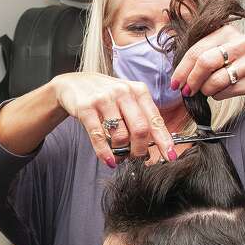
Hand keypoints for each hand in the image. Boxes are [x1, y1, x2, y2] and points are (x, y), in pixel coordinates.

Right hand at [51, 73, 175, 165]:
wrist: (73, 84)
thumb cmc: (106, 96)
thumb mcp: (127, 99)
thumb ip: (141, 116)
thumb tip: (156, 144)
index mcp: (138, 91)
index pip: (156, 119)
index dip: (164, 140)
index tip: (170, 156)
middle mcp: (123, 92)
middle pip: (140, 129)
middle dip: (140, 150)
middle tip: (137, 158)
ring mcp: (104, 99)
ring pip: (120, 135)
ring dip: (122, 153)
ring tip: (119, 157)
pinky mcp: (86, 108)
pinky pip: (98, 137)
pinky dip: (105, 153)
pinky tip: (109, 161)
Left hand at [169, 25, 244, 101]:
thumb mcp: (226, 48)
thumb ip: (204, 53)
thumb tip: (179, 73)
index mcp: (227, 32)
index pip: (196, 50)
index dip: (182, 69)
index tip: (175, 83)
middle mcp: (241, 43)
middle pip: (205, 62)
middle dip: (191, 80)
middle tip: (187, 90)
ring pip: (216, 80)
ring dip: (206, 90)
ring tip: (207, 90)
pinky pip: (228, 91)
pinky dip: (219, 95)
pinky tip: (221, 92)